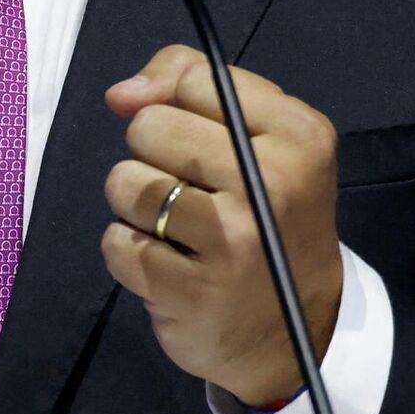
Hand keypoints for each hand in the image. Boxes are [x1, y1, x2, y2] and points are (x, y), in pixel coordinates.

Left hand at [102, 44, 340, 407]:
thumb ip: (189, 84)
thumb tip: (119, 94)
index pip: (195, 79)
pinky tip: (169, 266)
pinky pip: (116, 241)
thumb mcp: (258, 137)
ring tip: (179, 230)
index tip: (205, 143)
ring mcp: (231, 240)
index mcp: (298, 134)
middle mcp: (271, 182)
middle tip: (194, 193)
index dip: (182, 107)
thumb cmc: (267, 218)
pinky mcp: (191, 290)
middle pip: (150, 126)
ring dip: (137, 205)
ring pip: (125, 181)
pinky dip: (130, 253)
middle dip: (154, 155)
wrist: (294, 334)